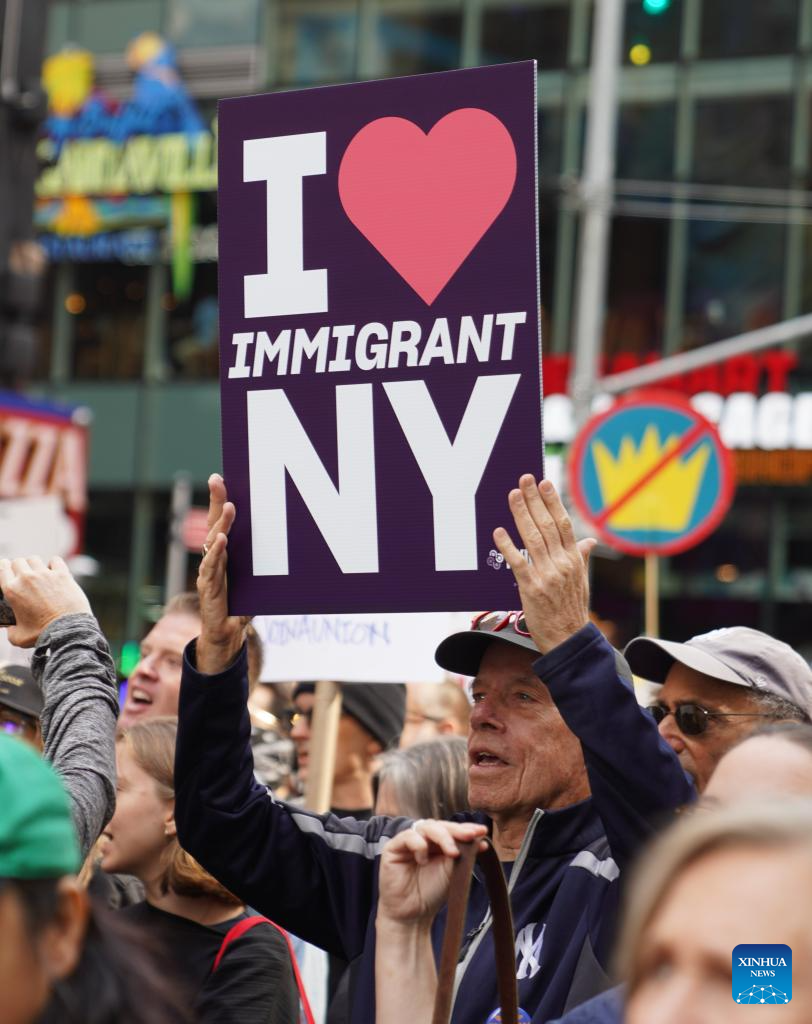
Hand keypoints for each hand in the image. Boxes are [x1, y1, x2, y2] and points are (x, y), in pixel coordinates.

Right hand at [0, 556, 90, 647]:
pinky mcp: (62, 574)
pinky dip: (54, 564)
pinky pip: (55, 560)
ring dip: (34, 565)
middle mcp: (26, 579)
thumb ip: (10, 630)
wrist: (67, 630)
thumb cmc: (42, 634)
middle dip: (19, 567)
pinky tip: (55, 572)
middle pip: (18, 561)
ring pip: (34, 559)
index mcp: (12, 590)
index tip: (8, 571)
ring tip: (38, 574)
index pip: (2, 568)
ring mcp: (45, 574)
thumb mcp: (18, 637)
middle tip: (24, 576)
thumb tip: (11, 628)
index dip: (4, 568)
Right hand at [196, 473, 248, 673]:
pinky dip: (216, 553)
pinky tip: (221, 539)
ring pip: (213, 542)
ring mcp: (209, 572)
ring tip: (228, 507)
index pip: (220, 520)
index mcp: (225, 552)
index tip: (220, 476)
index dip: (217, 498)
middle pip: (213, 524)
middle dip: (215, 501)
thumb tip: (298, 548)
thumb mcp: (258, 580)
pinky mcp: (209, 588)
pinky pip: (211, 567)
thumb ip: (268, 566)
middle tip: (218, 481)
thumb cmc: (242, 603)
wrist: (227, 635)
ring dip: (221, 523)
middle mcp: (214, 558)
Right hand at [377, 820, 487, 929]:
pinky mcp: (393, 847)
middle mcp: (423, 839)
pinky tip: (423, 860)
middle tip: (471, 836)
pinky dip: (419, 845)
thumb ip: (462, 855)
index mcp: (437, 843)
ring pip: (426, 827)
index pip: (451, 830)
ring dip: (442, 837)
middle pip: (440, 825)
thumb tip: (482, 841)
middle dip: (457, 830)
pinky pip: (408, 836)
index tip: (482, 831)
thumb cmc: (431, 894)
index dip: (465, 829)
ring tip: (453, 852)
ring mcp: (408, 842)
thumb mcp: (451, 872)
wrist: (413, 916)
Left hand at [493, 476, 595, 654]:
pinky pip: (518, 563)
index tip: (544, 483)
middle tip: (525, 479)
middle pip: (548, 525)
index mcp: (574, 559)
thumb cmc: (573, 609)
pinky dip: (508, 546)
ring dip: (521, 514)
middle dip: (535, 500)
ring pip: (533, 538)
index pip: (564, 523)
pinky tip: (499, 531)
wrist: (569, 639)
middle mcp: (562, 564)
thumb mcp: (581, 581)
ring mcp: (547, 575)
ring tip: (513, 495)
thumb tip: (588, 540)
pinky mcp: (531, 588)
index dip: (553, 502)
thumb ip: (581, 557)